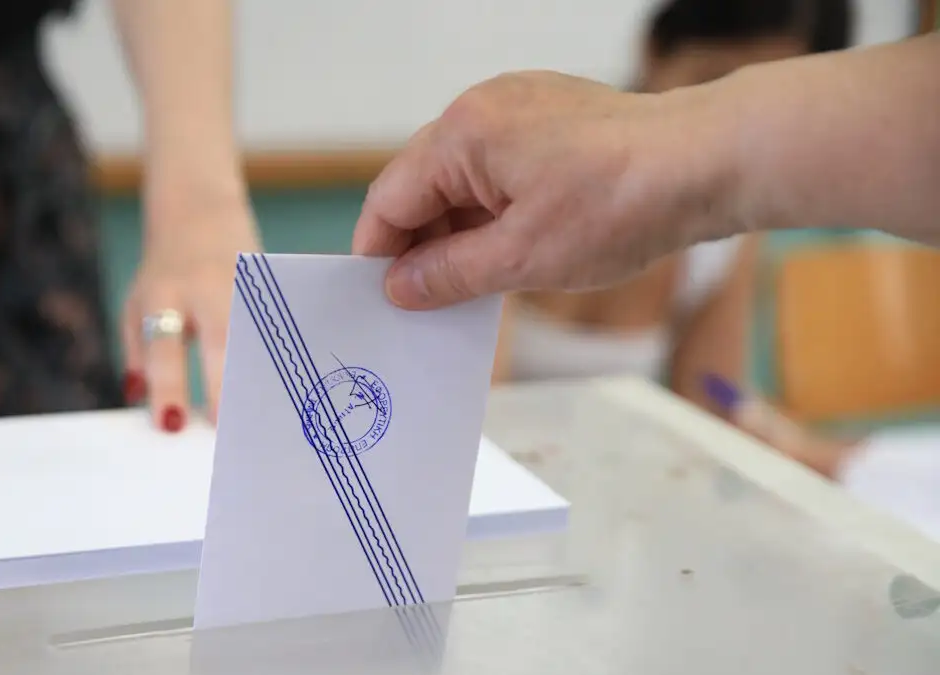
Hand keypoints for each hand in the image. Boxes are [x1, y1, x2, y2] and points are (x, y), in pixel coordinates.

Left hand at [121, 196, 258, 430]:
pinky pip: (278, 326)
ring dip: (260, 377)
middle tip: (228, 432)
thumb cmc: (165, 270)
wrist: (198, 207)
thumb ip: (138, 354)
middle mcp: (205, 286)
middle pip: (220, 339)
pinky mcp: (270, 283)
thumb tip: (146, 405)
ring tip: (266, 419)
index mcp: (164, 292)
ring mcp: (244, 283)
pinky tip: (290, 389)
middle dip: (224, 386)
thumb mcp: (136, 304)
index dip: (168, 386)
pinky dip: (281, 358)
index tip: (173, 424)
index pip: (164, 344)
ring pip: (258, 334)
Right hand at [352, 70, 743, 308]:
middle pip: (423, 187)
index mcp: (463, 134)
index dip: (379, 254)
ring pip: (462, 181)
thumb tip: (400, 287)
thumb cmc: (622, 202)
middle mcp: (482, 109)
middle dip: (421, 246)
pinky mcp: (549, 118)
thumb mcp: (522, 258)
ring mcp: (518, 108)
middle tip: (427, 304)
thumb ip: (448, 274)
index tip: (379, 300)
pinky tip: (508, 251)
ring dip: (460, 232)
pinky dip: (493, 211)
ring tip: (473, 285)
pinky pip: (498, 169)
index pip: (391, 199)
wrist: (708, 163)